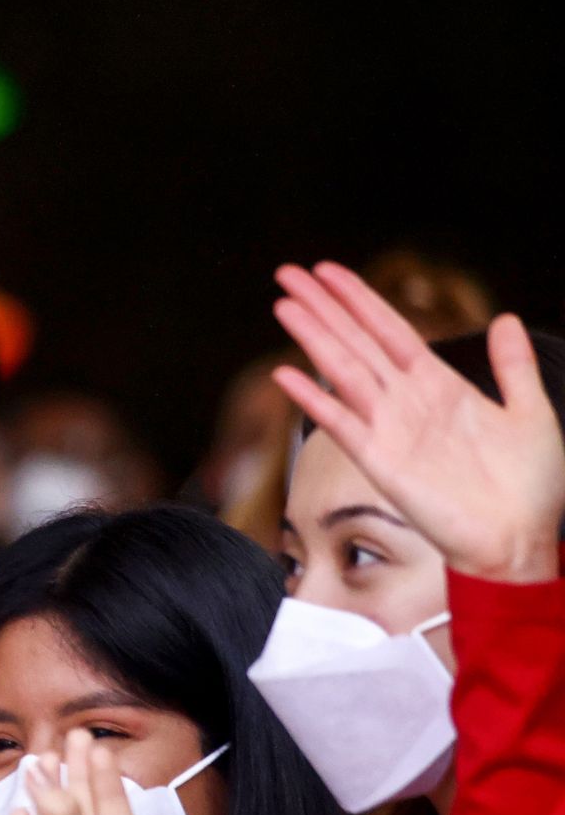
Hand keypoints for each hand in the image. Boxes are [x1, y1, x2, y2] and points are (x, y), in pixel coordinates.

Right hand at [273, 262, 563, 582]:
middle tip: (287, 273)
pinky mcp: (380, 462)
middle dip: (323, 306)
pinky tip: (285, 375)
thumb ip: (514, 367)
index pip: (390, 330)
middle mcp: (408, 403)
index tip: (328, 271)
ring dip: (313, 337)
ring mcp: (390, 430)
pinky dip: (313, 399)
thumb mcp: (532, 415)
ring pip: (344, 370)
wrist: (519, 544)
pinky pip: (341, 423)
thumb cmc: (530, 490)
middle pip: (356, 341)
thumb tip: (504, 319)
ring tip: (283, 305)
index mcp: (441, 387)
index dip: (360, 299)